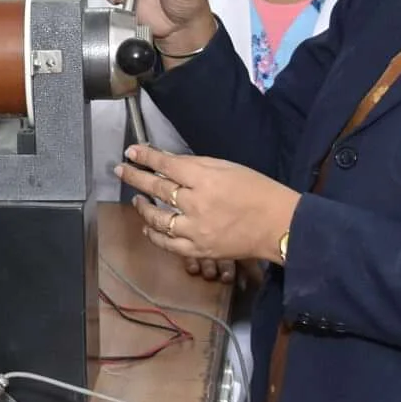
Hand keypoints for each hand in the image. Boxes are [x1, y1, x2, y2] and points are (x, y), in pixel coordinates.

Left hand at [112, 144, 297, 280]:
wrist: (279, 225)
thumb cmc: (258, 191)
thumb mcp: (228, 167)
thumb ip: (196, 166)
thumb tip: (168, 162)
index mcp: (205, 179)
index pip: (166, 165)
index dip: (145, 157)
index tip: (131, 152)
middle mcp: (196, 204)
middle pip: (156, 189)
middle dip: (134, 178)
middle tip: (121, 170)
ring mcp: (195, 230)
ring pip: (157, 220)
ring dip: (143, 209)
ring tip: (137, 201)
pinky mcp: (199, 250)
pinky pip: (168, 244)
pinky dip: (154, 236)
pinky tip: (148, 228)